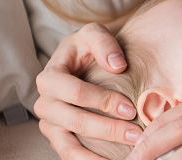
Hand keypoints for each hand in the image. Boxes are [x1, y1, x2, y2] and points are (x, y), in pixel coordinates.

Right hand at [34, 23, 142, 159]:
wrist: (80, 61)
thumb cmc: (87, 48)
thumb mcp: (93, 34)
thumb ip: (104, 43)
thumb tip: (118, 66)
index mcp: (50, 77)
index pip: (74, 93)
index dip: (102, 101)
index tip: (130, 108)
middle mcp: (45, 103)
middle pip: (73, 121)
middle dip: (106, 130)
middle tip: (136, 135)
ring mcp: (50, 124)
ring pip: (68, 145)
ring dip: (95, 155)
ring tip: (125, 158)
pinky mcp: (58, 138)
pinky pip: (69, 155)